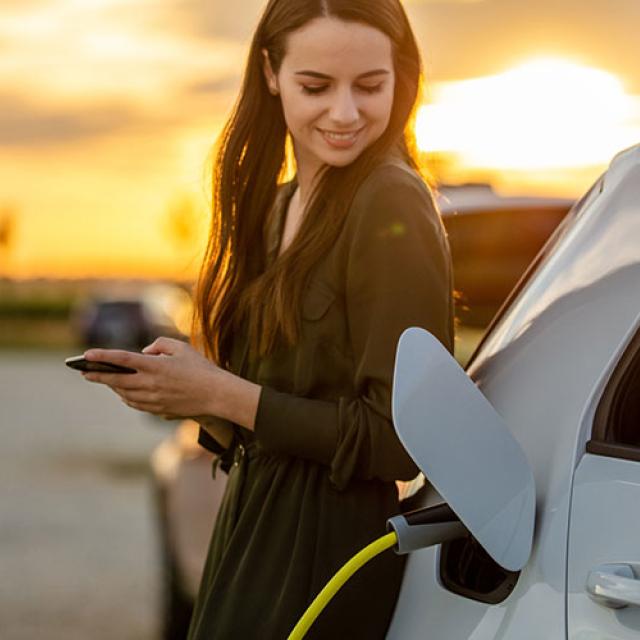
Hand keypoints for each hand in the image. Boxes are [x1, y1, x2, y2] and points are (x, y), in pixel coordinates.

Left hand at [82, 337, 222, 420]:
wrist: (216, 395)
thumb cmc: (201, 368)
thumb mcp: (182, 347)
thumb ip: (159, 344)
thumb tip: (144, 352)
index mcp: (156, 366)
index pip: (122, 360)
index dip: (102, 356)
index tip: (86, 354)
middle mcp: (151, 384)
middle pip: (117, 381)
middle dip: (97, 376)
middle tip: (84, 372)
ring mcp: (154, 399)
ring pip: (124, 394)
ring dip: (112, 387)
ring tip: (103, 380)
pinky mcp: (159, 410)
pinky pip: (135, 404)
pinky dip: (126, 397)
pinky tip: (123, 392)